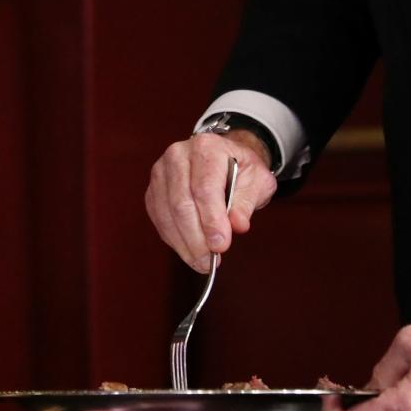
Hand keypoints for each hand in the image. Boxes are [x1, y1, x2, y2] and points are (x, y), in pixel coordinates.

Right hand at [145, 129, 276, 271]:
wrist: (222, 159)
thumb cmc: (241, 170)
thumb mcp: (257, 181)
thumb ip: (247, 202)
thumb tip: (237, 225)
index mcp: (206, 148)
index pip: (205, 188)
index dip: (211, 220)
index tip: (221, 246)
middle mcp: (177, 156)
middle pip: (181, 203)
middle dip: (196, 238)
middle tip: (210, 261)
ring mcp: (160, 174)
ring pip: (167, 215)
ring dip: (184, 244)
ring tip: (201, 262)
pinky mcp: (153, 192)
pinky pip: (160, 221)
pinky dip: (174, 240)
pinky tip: (189, 251)